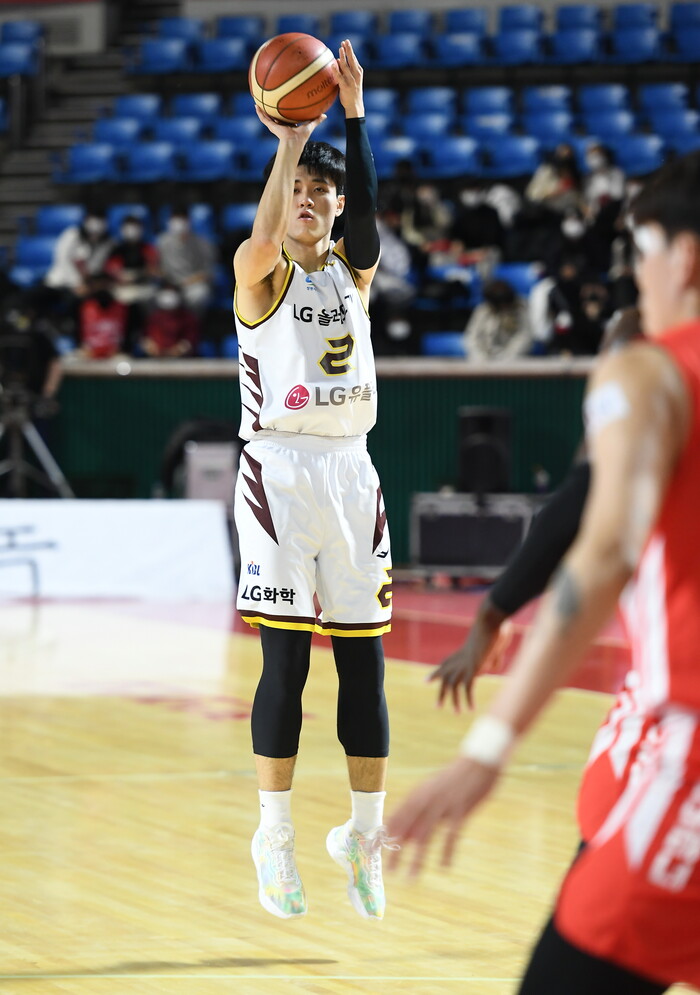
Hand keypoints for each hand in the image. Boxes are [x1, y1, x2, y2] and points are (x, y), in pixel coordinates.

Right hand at [254, 104, 324, 142]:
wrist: (293, 143)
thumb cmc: (301, 137)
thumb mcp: (309, 125)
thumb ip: (316, 120)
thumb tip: (325, 115)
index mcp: (288, 126)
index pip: (285, 118)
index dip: (283, 112)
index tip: (282, 106)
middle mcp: (280, 125)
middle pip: (274, 116)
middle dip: (271, 110)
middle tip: (268, 101)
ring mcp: (274, 126)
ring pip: (266, 117)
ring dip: (262, 110)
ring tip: (257, 102)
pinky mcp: (271, 126)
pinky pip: (263, 118)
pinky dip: (259, 112)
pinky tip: (256, 105)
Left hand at [336, 39, 363, 117]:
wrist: (355, 106)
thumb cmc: (351, 93)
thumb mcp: (350, 80)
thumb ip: (344, 71)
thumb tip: (337, 61)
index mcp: (358, 72)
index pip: (354, 59)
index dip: (350, 50)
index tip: (346, 42)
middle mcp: (356, 75)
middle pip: (352, 60)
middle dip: (348, 50)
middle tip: (344, 41)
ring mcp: (351, 81)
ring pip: (347, 66)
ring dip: (343, 56)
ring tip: (340, 48)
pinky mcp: (346, 87)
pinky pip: (340, 77)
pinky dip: (336, 70)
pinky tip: (333, 64)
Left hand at [386, 757, 499, 875]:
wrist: (477, 763)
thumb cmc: (453, 780)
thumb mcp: (432, 793)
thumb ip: (419, 814)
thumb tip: (406, 836)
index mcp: (417, 794)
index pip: (396, 817)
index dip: (386, 835)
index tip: (375, 850)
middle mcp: (426, 799)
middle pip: (406, 828)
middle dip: (396, 849)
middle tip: (389, 870)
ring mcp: (443, 804)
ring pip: (425, 835)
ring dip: (417, 858)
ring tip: (411, 877)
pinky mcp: (460, 809)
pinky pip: (451, 834)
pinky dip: (447, 851)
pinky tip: (444, 866)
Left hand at [429, 601, 512, 711]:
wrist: (491, 620)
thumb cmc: (494, 628)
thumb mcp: (493, 646)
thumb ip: (491, 659)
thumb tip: (492, 667)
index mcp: (462, 652)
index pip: (445, 664)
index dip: (437, 673)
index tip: (427, 681)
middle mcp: (460, 658)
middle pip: (445, 676)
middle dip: (441, 692)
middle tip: (438, 706)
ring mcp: (465, 663)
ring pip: (453, 685)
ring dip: (454, 700)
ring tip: (456, 712)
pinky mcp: (473, 667)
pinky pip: (468, 687)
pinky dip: (468, 699)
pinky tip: (470, 708)